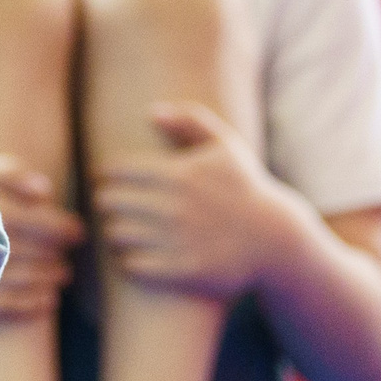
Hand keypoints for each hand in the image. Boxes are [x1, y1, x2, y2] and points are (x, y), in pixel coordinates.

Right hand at [0, 151, 84, 327]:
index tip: (79, 232)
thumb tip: (45, 192)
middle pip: (33, 252)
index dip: (62, 227)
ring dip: (46, 279)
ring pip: (22, 278)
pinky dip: (30, 305)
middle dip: (54, 257)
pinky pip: (5, 304)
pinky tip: (49, 304)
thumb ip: (10, 176)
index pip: (38, 221)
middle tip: (68, 263)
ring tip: (61, 279)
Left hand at [93, 102, 301, 300]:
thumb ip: (191, 121)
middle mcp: (172, 205)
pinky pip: (133, 264)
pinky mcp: (181, 269)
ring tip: (123, 230)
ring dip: (115, 232)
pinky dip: (129, 260)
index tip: (110, 181)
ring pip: (116, 234)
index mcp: (176, 173)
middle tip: (113, 206)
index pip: (115, 170)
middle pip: (108, 201)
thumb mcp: (226, 147)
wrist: (274, 239)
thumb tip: (152, 110)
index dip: (106, 175)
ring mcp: (176, 238)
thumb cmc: (244, 188)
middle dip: (106, 202)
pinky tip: (138, 254)